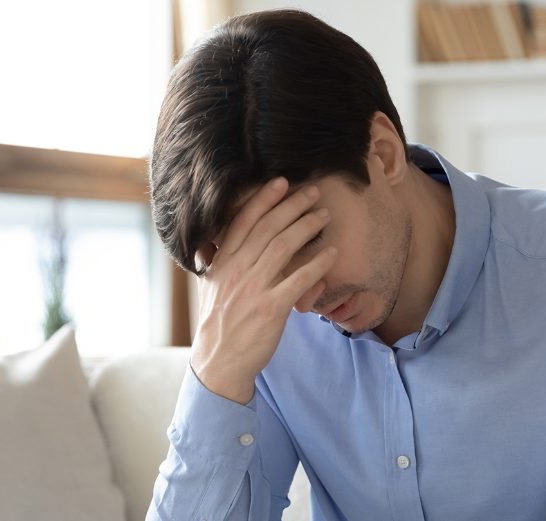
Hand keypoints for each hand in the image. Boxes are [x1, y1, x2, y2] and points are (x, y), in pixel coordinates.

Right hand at [190, 177, 336, 403]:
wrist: (218, 362)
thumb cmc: (219, 325)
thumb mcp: (213, 287)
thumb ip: (222, 262)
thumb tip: (228, 243)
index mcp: (223, 262)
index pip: (243, 221)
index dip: (263, 199)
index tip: (281, 182)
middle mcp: (237, 270)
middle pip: (268, 228)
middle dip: (293, 205)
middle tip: (314, 192)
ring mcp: (253, 288)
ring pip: (283, 247)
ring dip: (307, 227)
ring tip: (325, 216)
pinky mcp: (271, 308)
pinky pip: (298, 279)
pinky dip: (317, 264)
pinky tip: (332, 253)